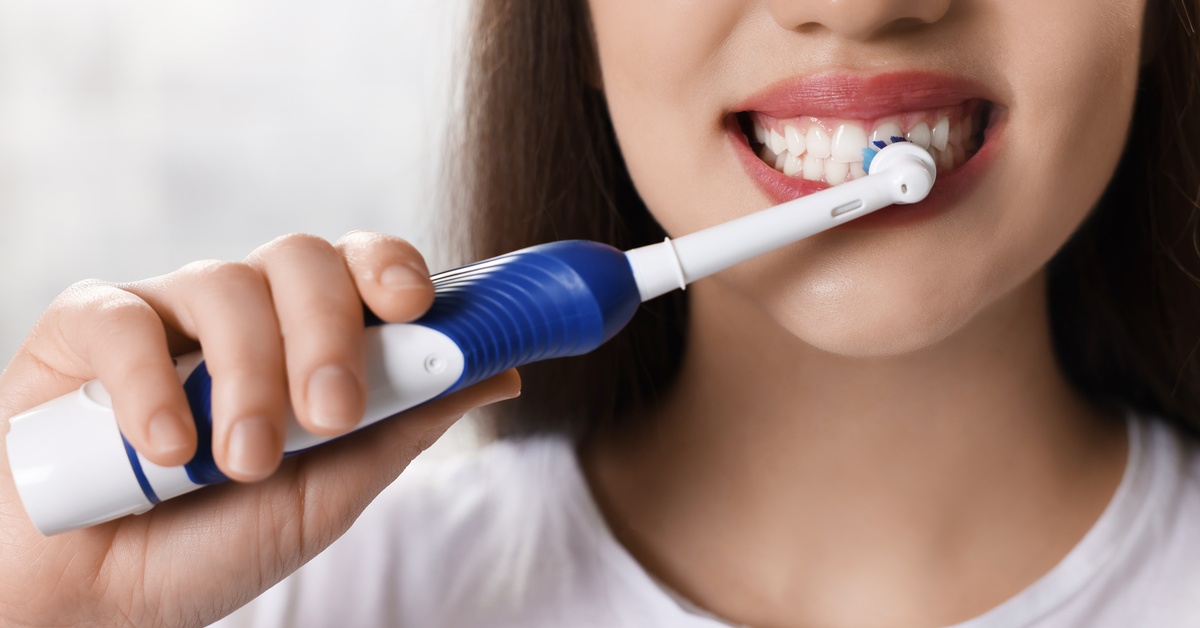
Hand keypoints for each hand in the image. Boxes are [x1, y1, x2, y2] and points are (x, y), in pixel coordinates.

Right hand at [0, 231, 519, 626]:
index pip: (359, 266)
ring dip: (248, 381)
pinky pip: (123, 319)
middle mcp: (243, 309)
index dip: (390, 269)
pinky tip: (164, 451)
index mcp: (307, 334)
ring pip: (225, 285)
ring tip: (241, 465)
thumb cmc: (221, 537)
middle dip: (327, 334)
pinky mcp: (84, 329)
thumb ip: (408, 421)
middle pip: (300, 258)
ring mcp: (166, 312)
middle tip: (330, 417)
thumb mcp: (335, 487)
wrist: (106, 597)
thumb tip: (505, 369)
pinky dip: (149, 386)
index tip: (413, 308)